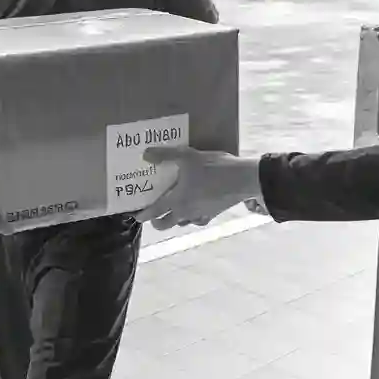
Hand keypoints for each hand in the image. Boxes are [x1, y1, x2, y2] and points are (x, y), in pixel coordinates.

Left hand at [135, 146, 263, 230]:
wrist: (242, 179)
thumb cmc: (213, 168)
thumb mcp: (186, 156)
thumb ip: (165, 155)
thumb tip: (145, 154)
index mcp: (177, 200)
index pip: (154, 212)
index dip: (143, 215)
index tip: (136, 217)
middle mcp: (186, 212)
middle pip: (167, 224)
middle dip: (157, 223)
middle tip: (152, 217)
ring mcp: (201, 214)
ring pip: (182, 223)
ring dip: (174, 219)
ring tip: (171, 211)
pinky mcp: (214, 213)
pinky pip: (198, 220)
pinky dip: (192, 218)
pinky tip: (194, 210)